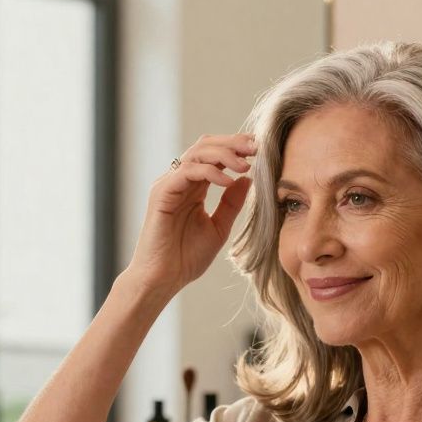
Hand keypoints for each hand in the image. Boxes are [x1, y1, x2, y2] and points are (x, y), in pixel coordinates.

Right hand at [124, 133, 255, 295]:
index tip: (259, 149)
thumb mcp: (219, 228)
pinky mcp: (161, 193)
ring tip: (245, 164)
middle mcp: (179, 181)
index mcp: (193, 187)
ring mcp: (169, 185)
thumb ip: (231, 204)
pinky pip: (186, 172)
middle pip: (205, 145)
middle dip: (232, 142)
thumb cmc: (186, 258)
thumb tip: (247, 178)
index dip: (236, 147)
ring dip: (224, 154)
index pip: (214, 155)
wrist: (163, 279)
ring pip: (196, 153)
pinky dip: (209, 172)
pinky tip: (228, 181)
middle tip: (255, 147)